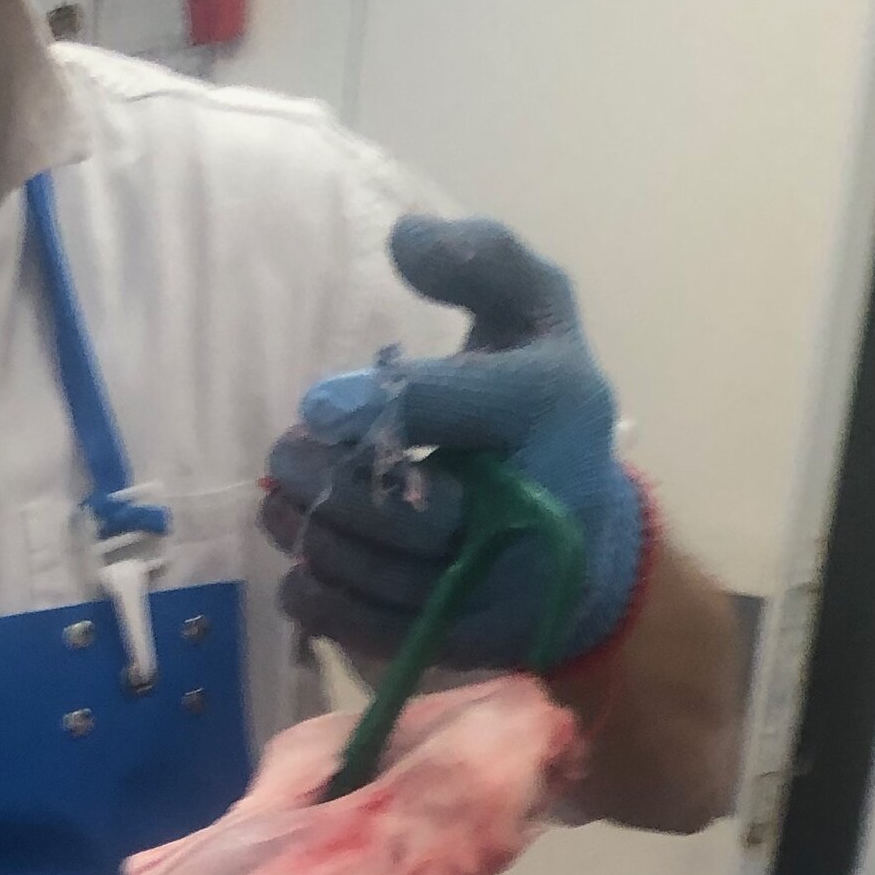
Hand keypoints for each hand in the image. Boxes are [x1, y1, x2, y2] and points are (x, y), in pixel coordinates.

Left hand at [261, 215, 645, 670]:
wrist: (594, 544)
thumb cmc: (545, 413)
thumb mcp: (537, 316)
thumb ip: (484, 262)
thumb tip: (403, 234)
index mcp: (550, 408)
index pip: (445, 407)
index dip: (368, 407)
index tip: (312, 403)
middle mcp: (534, 505)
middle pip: (404, 510)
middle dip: (325, 483)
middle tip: (283, 456)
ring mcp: (501, 586)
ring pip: (380, 574)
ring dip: (311, 536)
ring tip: (280, 505)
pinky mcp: (467, 640)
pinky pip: (376, 629)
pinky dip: (320, 599)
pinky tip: (299, 566)